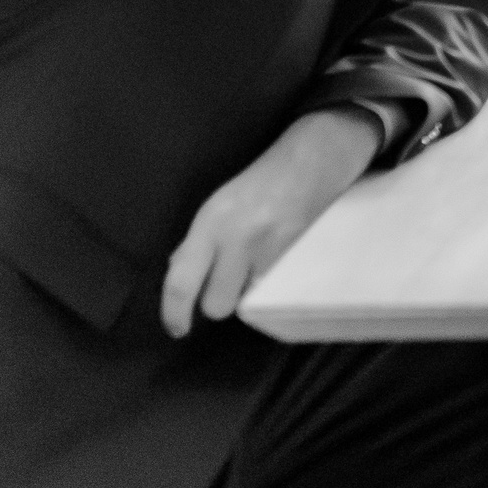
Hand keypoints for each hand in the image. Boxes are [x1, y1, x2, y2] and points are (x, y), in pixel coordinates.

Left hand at [160, 106, 379, 338]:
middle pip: (217, 304)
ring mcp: (270, 248)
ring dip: (247, 289)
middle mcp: (238, 238)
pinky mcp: (296, 255)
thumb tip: (180, 274)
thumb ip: (197, 242)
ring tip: (255, 263)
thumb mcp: (218, 204)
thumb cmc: (261, 179)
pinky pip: (272, 286)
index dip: (174, 313)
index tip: (177, 328)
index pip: (181, 281)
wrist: (314, 159)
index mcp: (212, 222)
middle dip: (219, 301)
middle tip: (225, 283)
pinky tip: (275, 256)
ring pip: (248, 299)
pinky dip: (270, 280)